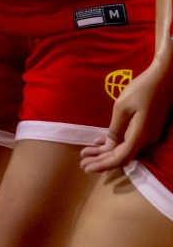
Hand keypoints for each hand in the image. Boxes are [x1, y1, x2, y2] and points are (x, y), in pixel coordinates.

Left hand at [83, 54, 172, 172]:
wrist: (165, 77)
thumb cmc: (141, 90)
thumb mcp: (122, 108)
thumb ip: (116, 129)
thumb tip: (110, 145)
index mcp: (139, 137)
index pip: (119, 159)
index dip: (102, 165)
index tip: (86, 168)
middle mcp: (146, 139)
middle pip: (122, 157)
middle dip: (101, 161)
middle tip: (82, 163)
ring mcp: (149, 134)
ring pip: (125, 149)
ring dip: (106, 152)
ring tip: (87, 153)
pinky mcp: (149, 128)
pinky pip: (130, 141)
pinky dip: (115, 144)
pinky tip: (101, 142)